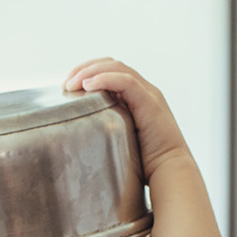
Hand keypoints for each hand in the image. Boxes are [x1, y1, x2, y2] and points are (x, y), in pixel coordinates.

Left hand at [63, 58, 188, 180]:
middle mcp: (144, 90)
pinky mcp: (150, 103)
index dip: (88, 71)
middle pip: (112, 64)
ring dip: (90, 71)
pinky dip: (105, 79)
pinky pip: (127, 82)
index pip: (111, 70)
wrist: (171, 172)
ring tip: (71, 84)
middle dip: (85, 68)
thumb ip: (107, 130)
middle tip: (65, 83)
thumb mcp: (121, 139)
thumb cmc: (146, 163)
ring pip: (117, 68)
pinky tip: (88, 85)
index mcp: (137, 96)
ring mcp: (149, 94)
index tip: (67, 85)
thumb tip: (79, 135)